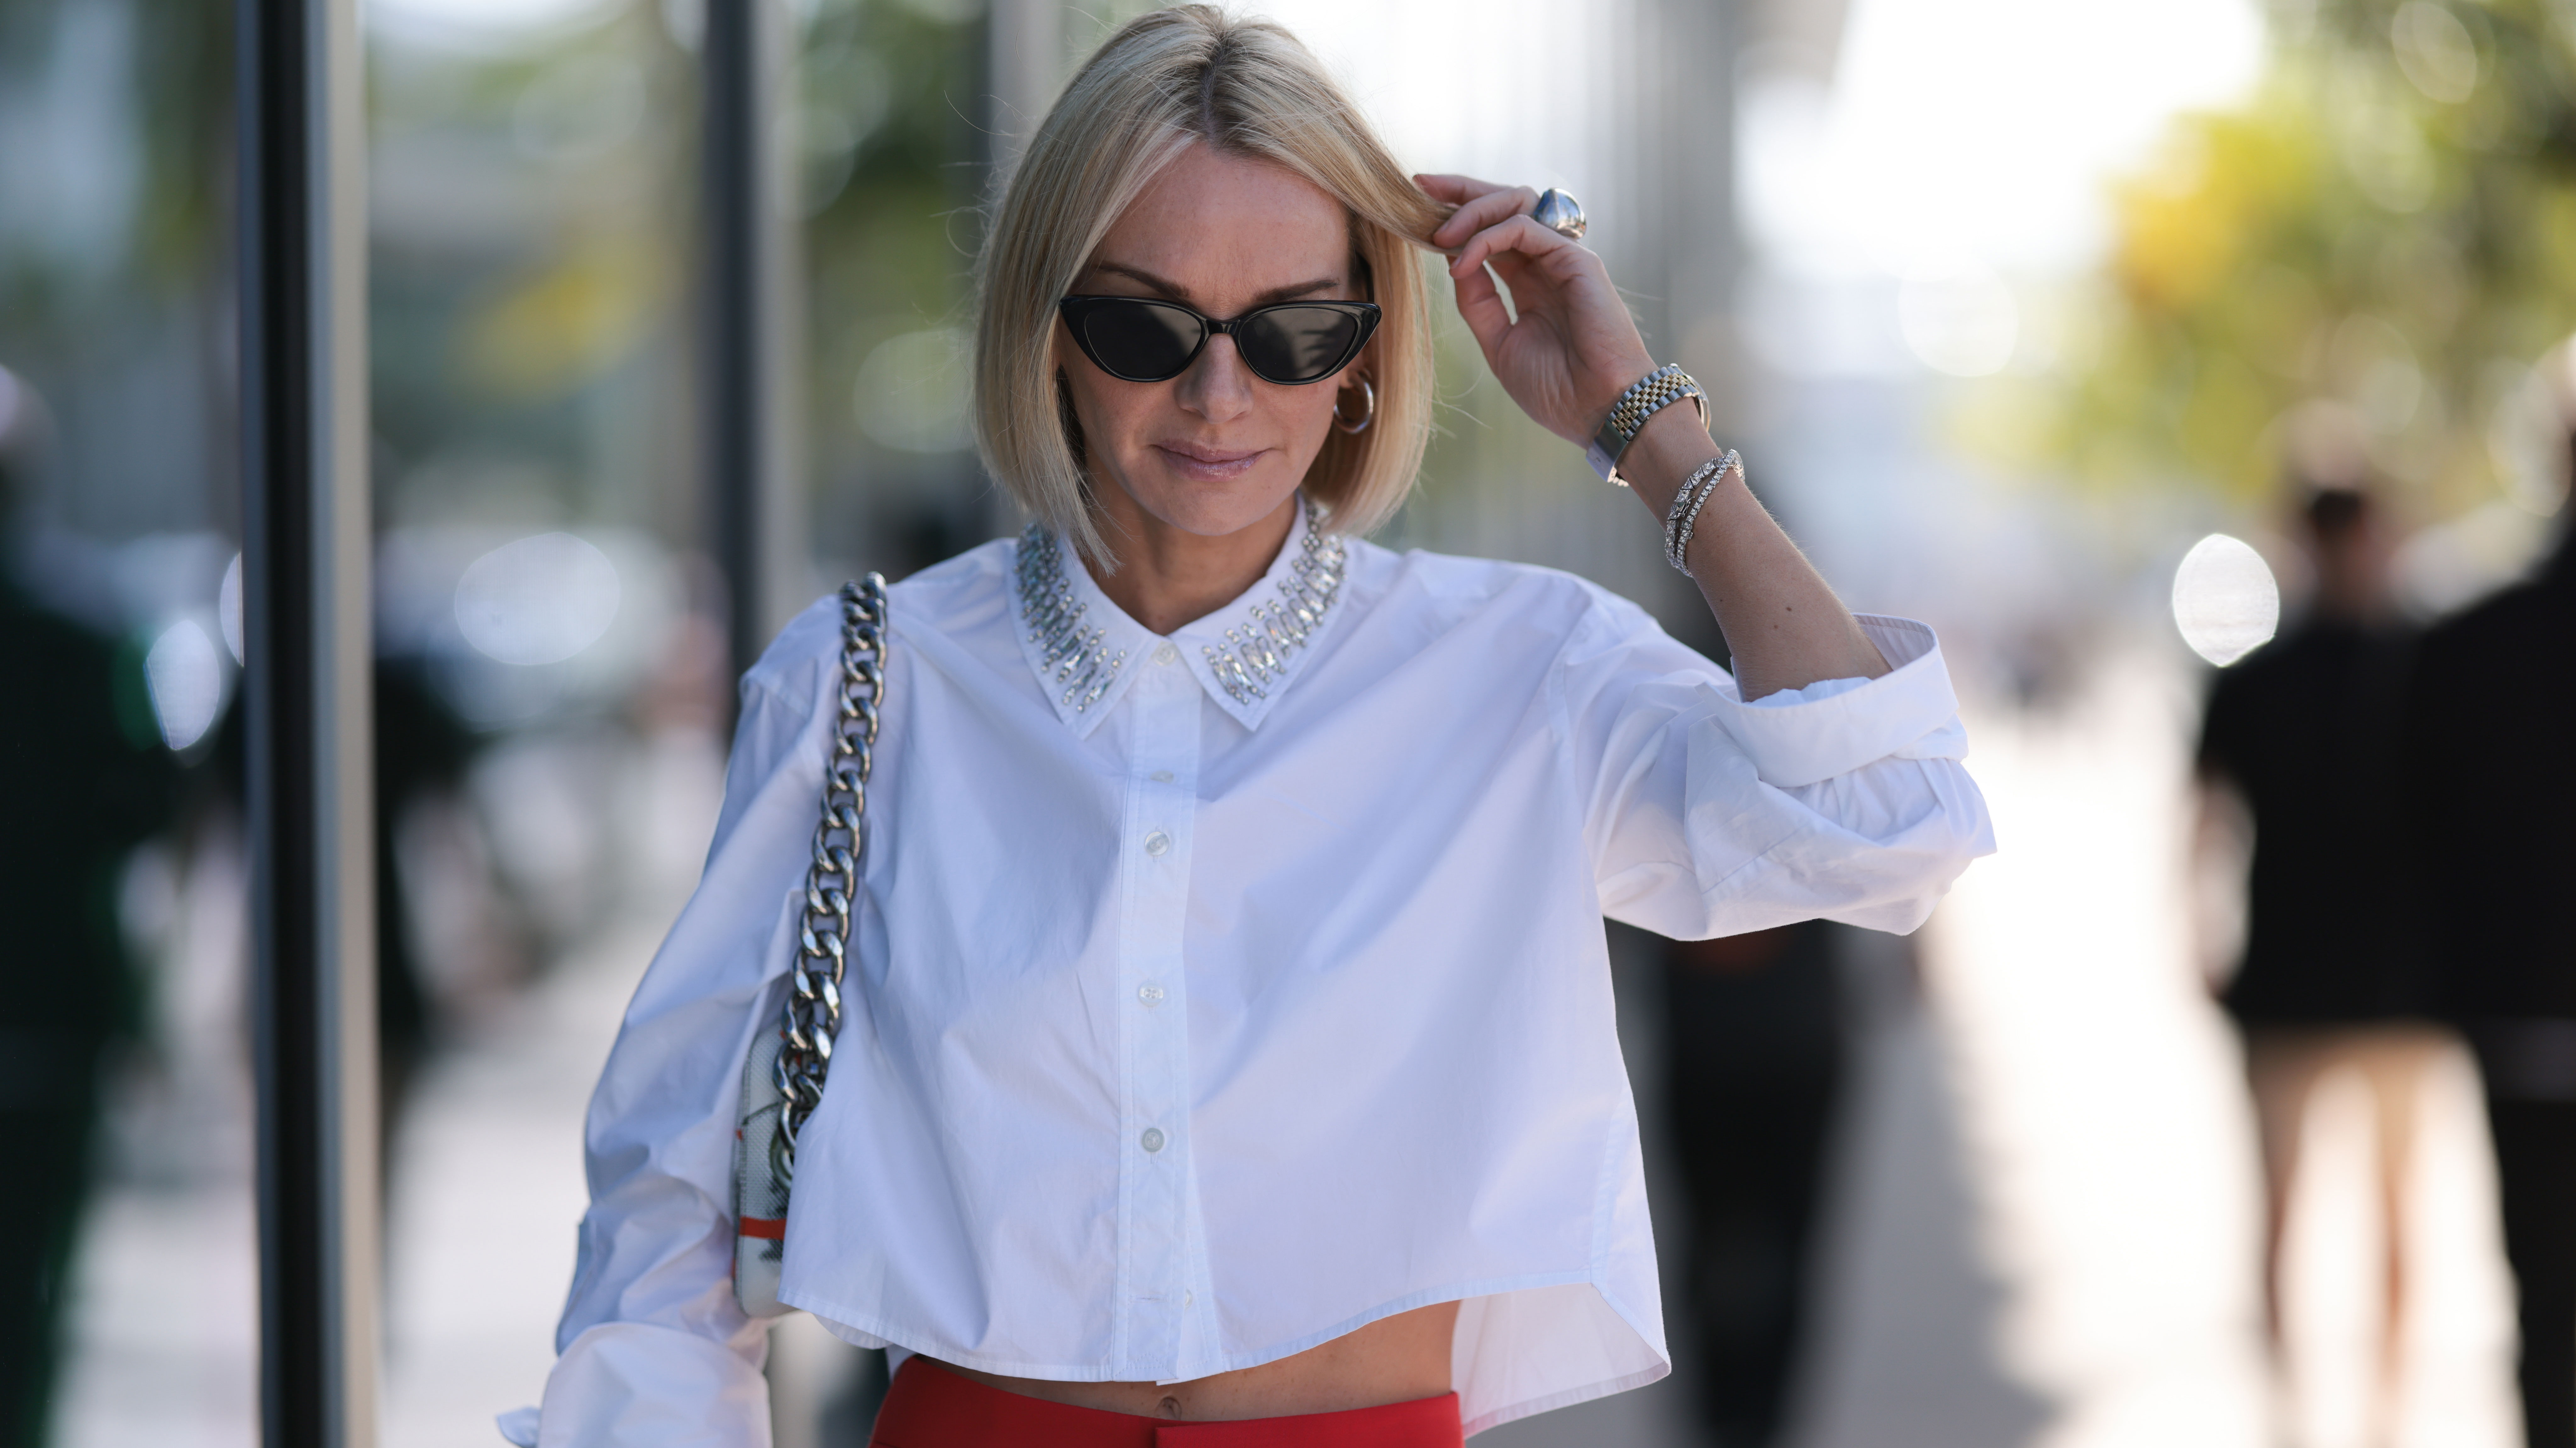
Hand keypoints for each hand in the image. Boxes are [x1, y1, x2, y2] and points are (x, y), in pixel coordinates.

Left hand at [1418, 174, 1660, 445]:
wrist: (1597, 411)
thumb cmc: (1556, 389)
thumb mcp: (1500, 344)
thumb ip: (1478, 303)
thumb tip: (1453, 263)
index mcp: (1529, 283)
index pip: (1491, 233)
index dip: (1457, 217)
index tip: (1418, 207)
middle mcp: (1545, 263)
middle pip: (1503, 205)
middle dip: (1461, 190)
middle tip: (1421, 185)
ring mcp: (1561, 258)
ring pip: (1515, 203)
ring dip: (1471, 210)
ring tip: (1439, 235)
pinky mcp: (1575, 260)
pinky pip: (1523, 229)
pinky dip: (1486, 238)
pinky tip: (1462, 261)